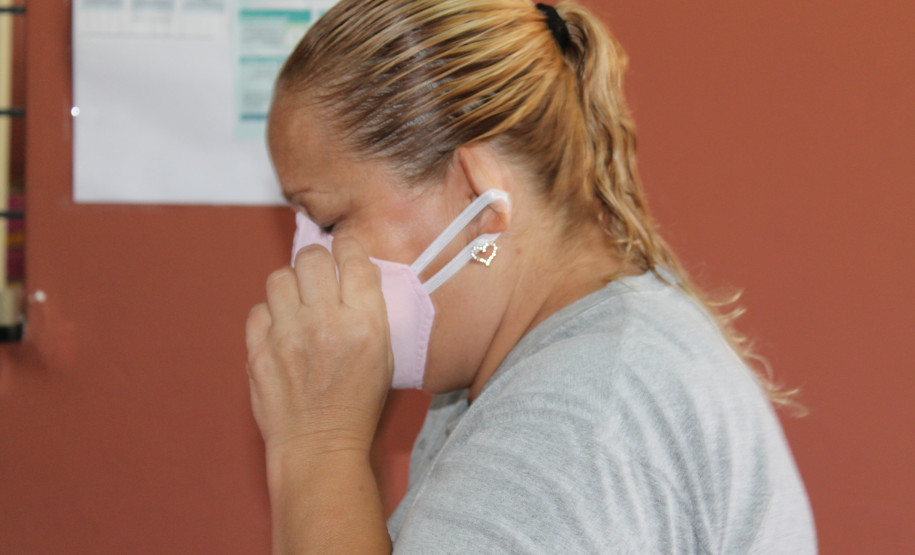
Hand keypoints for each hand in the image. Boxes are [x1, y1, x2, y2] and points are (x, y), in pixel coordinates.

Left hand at [245, 236, 392, 458]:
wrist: (319, 446)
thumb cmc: (357, 403)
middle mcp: (325, 322)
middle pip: (312, 258)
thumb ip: (370, 311)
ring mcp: (287, 335)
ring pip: (280, 277)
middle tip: (319, 276)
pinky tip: (282, 330)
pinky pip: (258, 309)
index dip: (347, 248)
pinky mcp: (258, 350)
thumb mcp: (383, 355)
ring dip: (291, 285)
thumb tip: (353, 270)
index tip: (343, 252)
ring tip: (298, 304)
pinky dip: (270, 315)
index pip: (353, 258)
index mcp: (365, 323)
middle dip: (317, 261)